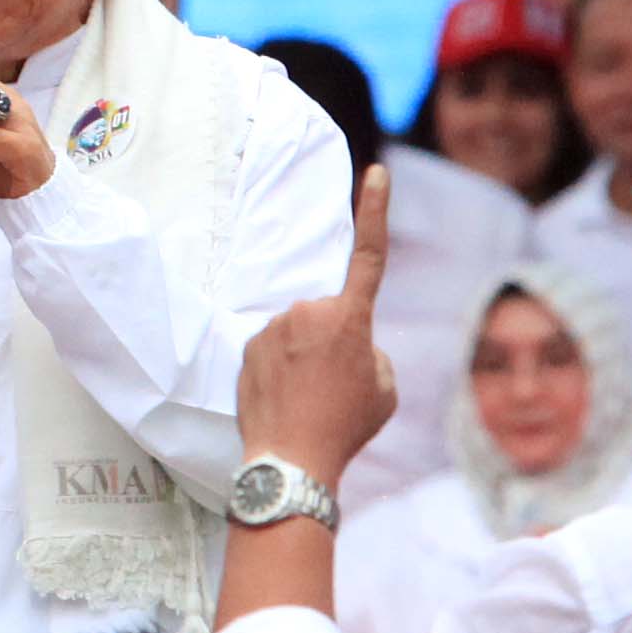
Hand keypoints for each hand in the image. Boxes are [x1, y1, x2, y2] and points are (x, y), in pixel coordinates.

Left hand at [237, 171, 400, 489]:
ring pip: (298, 333)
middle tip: (332, 386)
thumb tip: (350, 346)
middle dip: (333, 341)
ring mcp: (274, 327)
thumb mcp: (384, 390)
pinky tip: (283, 400)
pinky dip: (279, 369)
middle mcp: (309, 311)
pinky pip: (271, 349)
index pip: (369, 254)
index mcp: (350, 318)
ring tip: (306, 399)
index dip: (375, 211)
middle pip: (328, 315)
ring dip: (303, 357)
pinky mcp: (247, 345)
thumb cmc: (345, 427)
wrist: (291, 459)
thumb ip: (371, 354)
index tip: (377, 172)